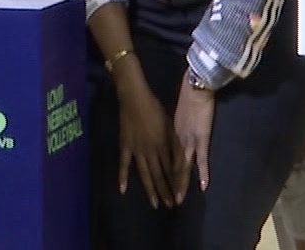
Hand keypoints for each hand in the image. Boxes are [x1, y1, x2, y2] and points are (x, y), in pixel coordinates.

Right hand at [115, 81, 180, 207]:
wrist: (135, 98)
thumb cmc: (155, 109)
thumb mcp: (170, 125)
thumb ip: (174, 142)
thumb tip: (180, 158)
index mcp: (163, 145)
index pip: (172, 169)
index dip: (177, 183)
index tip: (181, 195)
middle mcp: (151, 152)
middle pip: (160, 175)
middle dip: (166, 191)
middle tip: (171, 206)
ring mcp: (137, 151)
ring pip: (145, 174)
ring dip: (151, 190)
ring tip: (155, 204)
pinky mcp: (125, 147)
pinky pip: (124, 165)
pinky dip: (123, 177)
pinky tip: (123, 190)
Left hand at [173, 81, 215, 199]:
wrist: (195, 87)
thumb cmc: (187, 97)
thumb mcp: (177, 114)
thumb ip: (175, 126)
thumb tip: (172, 134)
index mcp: (171, 134)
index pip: (166, 158)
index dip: (164, 173)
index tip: (159, 186)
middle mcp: (177, 140)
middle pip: (172, 166)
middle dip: (169, 184)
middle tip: (166, 201)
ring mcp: (188, 141)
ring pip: (183, 166)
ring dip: (181, 184)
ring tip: (177, 200)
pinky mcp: (201, 138)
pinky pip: (201, 159)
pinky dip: (202, 173)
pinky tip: (202, 187)